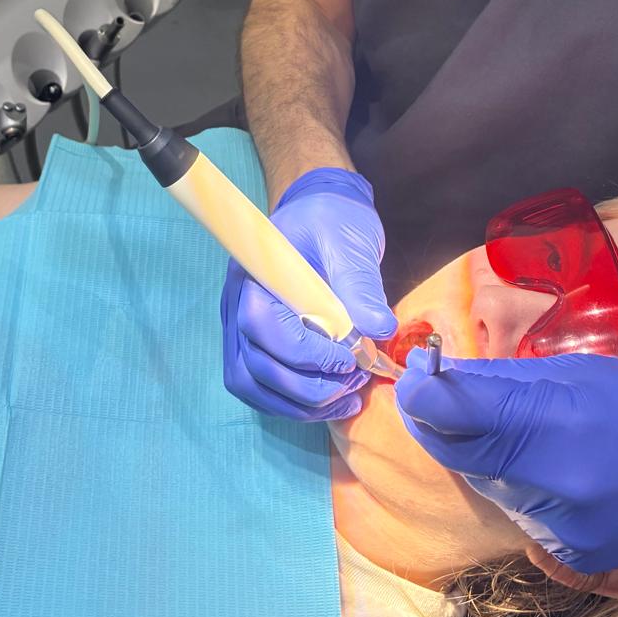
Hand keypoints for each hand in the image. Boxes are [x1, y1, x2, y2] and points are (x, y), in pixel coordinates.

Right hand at [221, 167, 397, 419]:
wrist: (320, 212)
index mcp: (255, 274)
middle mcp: (238, 305)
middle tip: (354, 383)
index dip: (303, 352)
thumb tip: (379, 330)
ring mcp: (242, 328)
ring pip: (253, 385)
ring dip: (299, 404)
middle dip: (307, 387)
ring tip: (347, 398)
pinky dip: (293, 404)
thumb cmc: (331, 219)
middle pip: (255, 366)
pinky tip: (333, 400)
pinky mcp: (256, 345)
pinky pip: (260, 387)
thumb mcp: (350, 241)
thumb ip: (361, 283)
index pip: (262, 325)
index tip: (348, 358)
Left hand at [395, 349, 617, 572]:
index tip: (413, 380)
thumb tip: (436, 380)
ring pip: (493, 491)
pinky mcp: (582, 561)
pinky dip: (530, 499)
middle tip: (461, 400)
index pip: (459, 416)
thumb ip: (504, 383)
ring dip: (496, 464)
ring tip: (543, 440)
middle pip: (466, 457)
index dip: (423, 399)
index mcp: (560, 421)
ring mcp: (569, 530)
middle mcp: (559, 483)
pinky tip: (566, 479)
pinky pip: (526, 526)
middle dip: (454, 429)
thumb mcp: (580, 373)